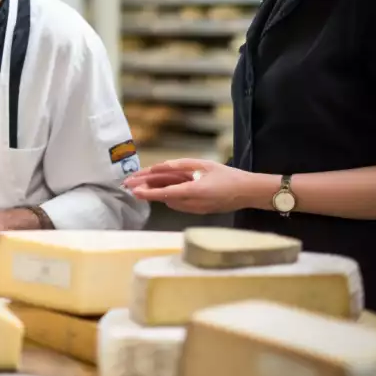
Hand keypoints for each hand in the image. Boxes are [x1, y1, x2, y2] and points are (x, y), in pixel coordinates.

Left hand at [123, 158, 262, 214]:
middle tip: (128, 184)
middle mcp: (192, 203)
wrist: (247, 192)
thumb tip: (161, 167)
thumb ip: (181, 165)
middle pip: (163, 196)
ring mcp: (195, 209)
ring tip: (140, 184)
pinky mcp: (198, 211)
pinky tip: (160, 188)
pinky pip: (178, 203)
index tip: (133, 191)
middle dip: (146, 190)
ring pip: (169, 200)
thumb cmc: (228, 176)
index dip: (148, 192)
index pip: (165, 192)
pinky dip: (168, 195)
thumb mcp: (204, 165)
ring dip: (156, 192)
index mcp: (194, 191)